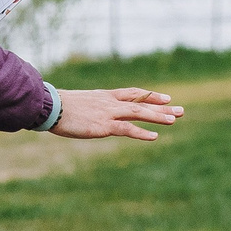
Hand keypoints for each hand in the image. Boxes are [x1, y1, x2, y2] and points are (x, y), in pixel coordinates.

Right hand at [51, 87, 181, 140]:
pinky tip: (154, 136)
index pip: (133, 93)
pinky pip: (127, 129)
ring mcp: (108, 113)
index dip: (150, 95)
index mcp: (105, 96)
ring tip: (174, 119)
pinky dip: (141, 133)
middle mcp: (110, 102)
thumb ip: (89, 107)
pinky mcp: (103, 126)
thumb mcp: (78, 104)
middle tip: (181, 111)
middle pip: (141, 102)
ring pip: (138, 112)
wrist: (49, 107)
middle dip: (162, 107)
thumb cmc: (58, 107)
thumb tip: (89, 113)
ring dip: (157, 116)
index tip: (166, 98)